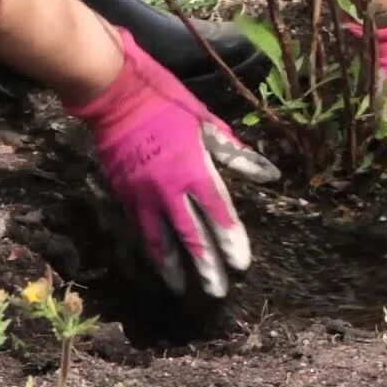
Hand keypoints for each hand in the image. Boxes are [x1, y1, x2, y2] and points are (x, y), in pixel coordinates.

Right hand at [65, 28, 279, 297]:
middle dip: (206, 264)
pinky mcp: (123, 194)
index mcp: (194, 169)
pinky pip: (139, 228)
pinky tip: (158, 262)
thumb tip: (270, 174)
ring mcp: (142, 194)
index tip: (242, 264)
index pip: (218, 212)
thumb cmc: (167, 103)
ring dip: (174, 266)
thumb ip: (237, 153)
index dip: (231, 239)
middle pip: (191, 234)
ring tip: (184, 289)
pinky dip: (151, 248)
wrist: (115, 94)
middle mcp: (168, 188)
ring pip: (160, 239)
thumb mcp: (207, 122)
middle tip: (218, 291)